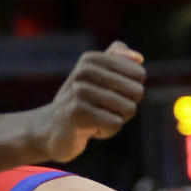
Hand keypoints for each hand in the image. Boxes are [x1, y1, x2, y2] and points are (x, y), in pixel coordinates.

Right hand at [39, 42, 145, 162]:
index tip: (108, 96)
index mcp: (92, 59)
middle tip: (102, 111)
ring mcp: (79, 91)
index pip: (139, 75)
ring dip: (116, 121)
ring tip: (94, 119)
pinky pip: (115, 124)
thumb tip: (139, 58)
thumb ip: (120, 60)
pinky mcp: (77, 113)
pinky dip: (107, 132)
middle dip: (125, 108)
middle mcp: (84, 71)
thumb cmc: (82, 104)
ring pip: (128, 109)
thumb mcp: (99, 78)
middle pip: (136, 92)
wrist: (51, 130)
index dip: (130, 92)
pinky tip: (89, 129)